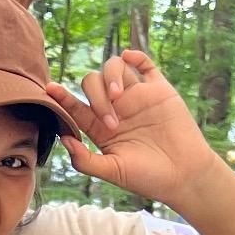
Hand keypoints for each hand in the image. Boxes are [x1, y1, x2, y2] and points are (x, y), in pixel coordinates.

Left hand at [46, 49, 219, 209]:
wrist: (183, 176)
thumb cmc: (147, 178)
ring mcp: (137, 98)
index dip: (62, 97)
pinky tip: (128, 58)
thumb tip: (64, 139)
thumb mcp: (112, 172)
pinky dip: (135, 56)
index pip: (76, 106)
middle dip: (95, 97)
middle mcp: (116, 109)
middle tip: (111, 121)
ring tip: (117, 95)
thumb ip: (85, 160)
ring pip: (114, 68)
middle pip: (92, 83)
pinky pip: (146, 64)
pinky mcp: (159, 90)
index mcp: (101, 128)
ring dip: (110, 76)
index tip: (50, 90)